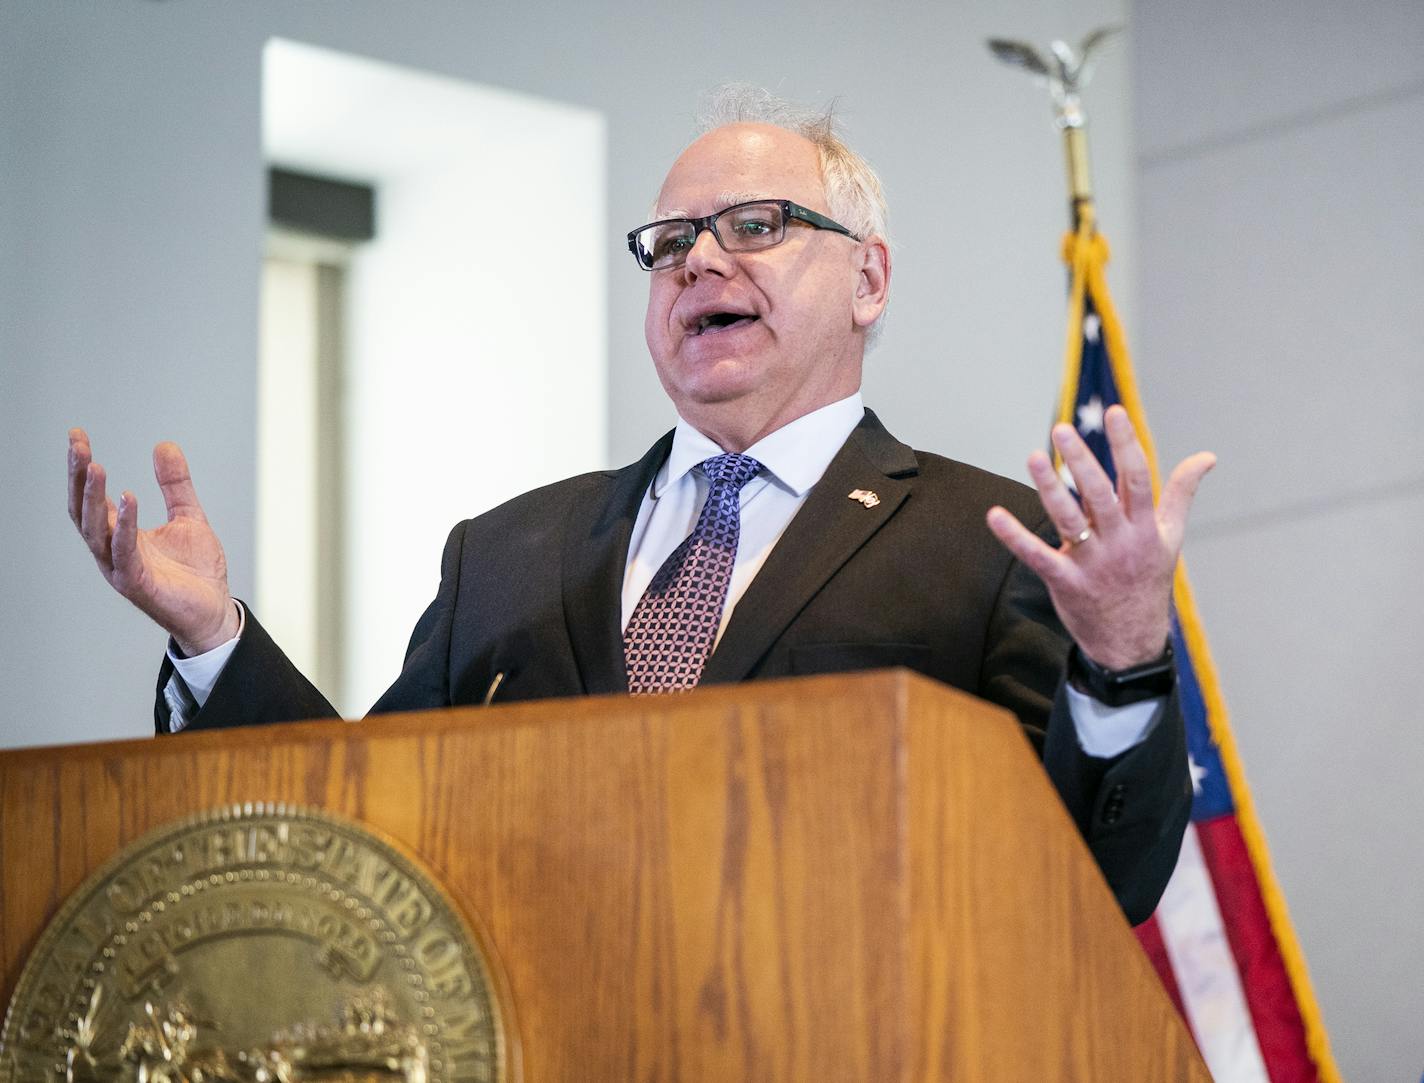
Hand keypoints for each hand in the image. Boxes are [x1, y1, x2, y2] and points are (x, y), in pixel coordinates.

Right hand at [68, 429, 238, 654]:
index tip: (77, 435)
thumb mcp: (188, 516)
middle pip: (84, 510)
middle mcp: (112, 550)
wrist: (214, 611)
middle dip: (78, 476)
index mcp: (120, 534)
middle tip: (78, 444)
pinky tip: (128, 499)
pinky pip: (124, 551)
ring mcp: (121, 568)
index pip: (92, 496)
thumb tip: (164, 445)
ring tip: (95, 466)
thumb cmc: (196, 571)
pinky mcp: (137, 583)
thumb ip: (175, 484)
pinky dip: (123, 525)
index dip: (82, 467)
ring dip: (94, 497)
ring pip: (96, 530)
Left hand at [985, 405, 1214, 669]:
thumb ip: (1181, 493)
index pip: (1137, 478)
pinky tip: (995, 516)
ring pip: (1069, 519)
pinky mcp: (1065, 581)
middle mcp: (1119, 542)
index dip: (1126, 444)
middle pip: (1100, 495)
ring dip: (1050, 489)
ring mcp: (1092, 562)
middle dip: (1082, 461)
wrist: (1132, 640)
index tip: (1115, 412)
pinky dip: (1015, 537)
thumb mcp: (1171, 537)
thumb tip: (1208, 457)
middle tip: (1061, 429)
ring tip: (1032, 458)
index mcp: (1145, 527)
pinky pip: (1037, 556)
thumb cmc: (1148, 578)